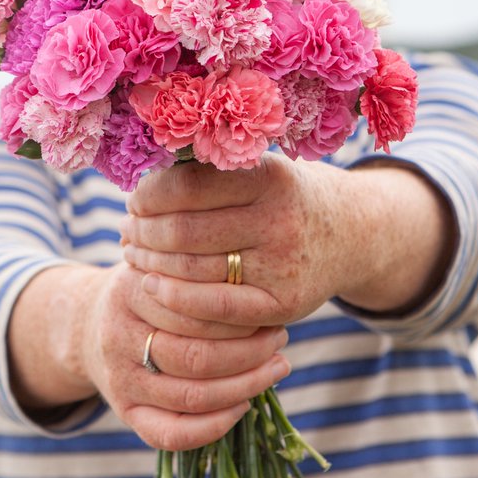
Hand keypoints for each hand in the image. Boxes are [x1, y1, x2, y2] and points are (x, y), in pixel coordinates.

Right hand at [79, 263, 290, 450]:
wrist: (87, 324)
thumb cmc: (147, 289)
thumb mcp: (162, 263)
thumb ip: (197, 266)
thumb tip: (260, 279)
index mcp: (130, 290)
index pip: (196, 310)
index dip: (242, 314)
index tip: (273, 308)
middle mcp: (119, 337)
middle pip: (197, 356)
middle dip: (251, 351)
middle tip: (280, 338)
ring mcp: (119, 379)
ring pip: (192, 396)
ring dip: (246, 386)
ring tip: (276, 367)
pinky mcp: (124, 412)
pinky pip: (171, 434)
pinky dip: (214, 426)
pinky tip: (244, 405)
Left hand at [120, 155, 353, 328]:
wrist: (351, 233)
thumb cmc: (285, 197)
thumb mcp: (261, 169)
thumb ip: (211, 171)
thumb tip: (139, 184)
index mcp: (269, 177)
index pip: (187, 186)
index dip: (149, 195)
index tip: (135, 200)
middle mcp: (279, 220)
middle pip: (183, 231)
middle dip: (143, 231)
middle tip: (126, 231)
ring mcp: (283, 265)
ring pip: (192, 269)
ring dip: (150, 263)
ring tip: (134, 254)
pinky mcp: (283, 304)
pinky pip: (214, 308)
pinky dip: (174, 299)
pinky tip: (151, 287)